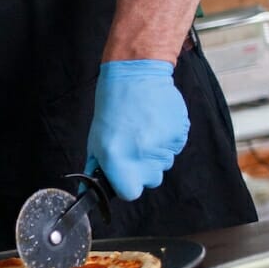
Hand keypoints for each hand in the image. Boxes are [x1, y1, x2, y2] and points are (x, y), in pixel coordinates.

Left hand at [85, 60, 189, 200]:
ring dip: (154, 154)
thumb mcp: (95, 138)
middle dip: (142, 169)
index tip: (123, 175)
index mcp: (116, 156)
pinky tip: (155, 123)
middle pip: (150, 181)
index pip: (129, 193)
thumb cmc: (112, 105)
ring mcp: (163, 144)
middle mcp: (141, 153)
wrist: (136, 74)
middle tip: (132, 145)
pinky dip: (166, 141)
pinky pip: (174, 149)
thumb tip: (88, 192)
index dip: (126, 185)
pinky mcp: (180, 134)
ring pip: (163, 165)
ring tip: (142, 129)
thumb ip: (96, 168)